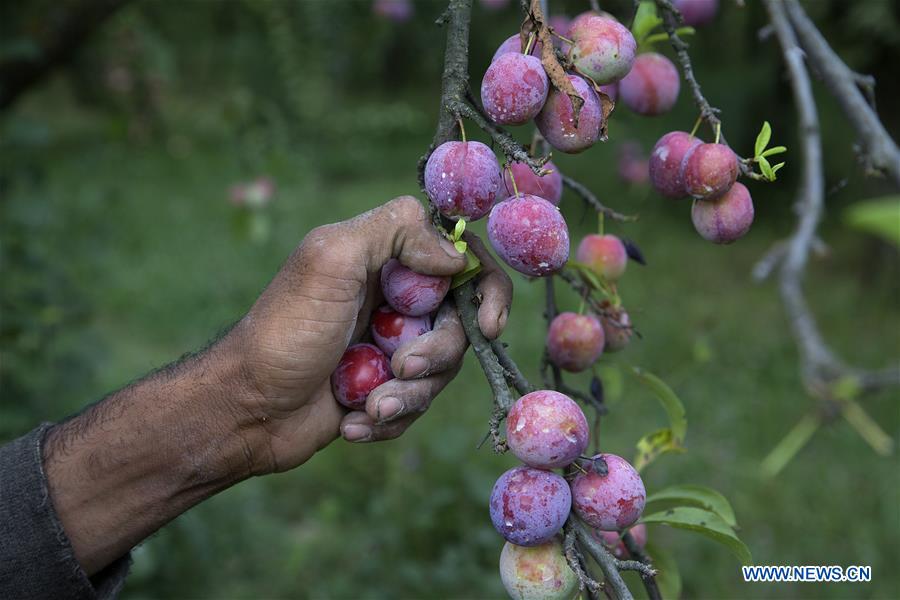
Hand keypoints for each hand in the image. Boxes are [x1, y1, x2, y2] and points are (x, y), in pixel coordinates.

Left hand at [230, 196, 512, 472]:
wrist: (245, 410)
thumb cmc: (285, 330)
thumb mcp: (330, 260)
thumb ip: (394, 232)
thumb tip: (455, 255)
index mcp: (388, 259)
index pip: (462, 259)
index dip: (486, 289)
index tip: (487, 324)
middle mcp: (396, 301)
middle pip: (462, 324)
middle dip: (436, 354)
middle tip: (400, 368)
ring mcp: (391, 347)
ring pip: (441, 372)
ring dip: (408, 394)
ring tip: (366, 407)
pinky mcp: (385, 391)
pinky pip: (417, 406)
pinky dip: (389, 418)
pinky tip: (352, 424)